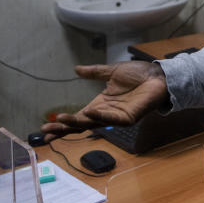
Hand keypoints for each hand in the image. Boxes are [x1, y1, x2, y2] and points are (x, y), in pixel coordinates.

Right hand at [40, 63, 169, 141]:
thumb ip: (95, 72)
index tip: (45, 126)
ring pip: (93, 124)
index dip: (63, 122)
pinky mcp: (129, 118)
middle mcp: (106, 113)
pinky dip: (100, 116)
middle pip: (81, 125)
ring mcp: (117, 117)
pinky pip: (112, 120)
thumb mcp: (112, 72)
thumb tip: (76, 69)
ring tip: (60, 121)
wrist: (158, 74)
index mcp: (100, 104)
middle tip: (46, 132)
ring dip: (76, 123)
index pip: (78, 117)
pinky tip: (88, 113)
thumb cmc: (139, 74)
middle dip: (63, 128)